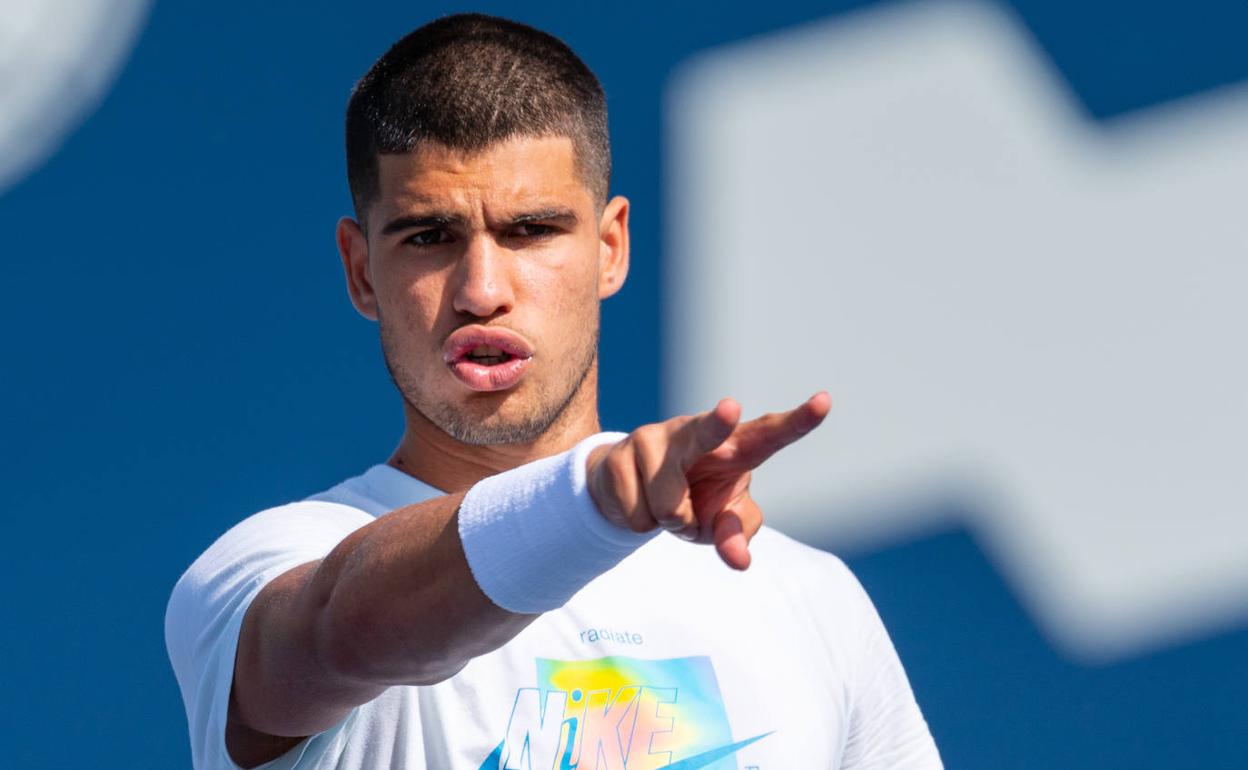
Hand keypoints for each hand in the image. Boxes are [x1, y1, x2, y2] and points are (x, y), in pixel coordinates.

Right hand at [585, 392, 830, 569]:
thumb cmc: (693, 502)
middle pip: (707, 431)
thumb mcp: (720, 523)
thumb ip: (736, 536)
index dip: (798, 421)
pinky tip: (639, 503)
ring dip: (669, 522)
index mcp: (733, 447)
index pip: (770, 434)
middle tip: (731, 408)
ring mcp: (653, 439)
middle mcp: (693, 433)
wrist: (629, 494)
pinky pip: (638, 513)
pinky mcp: (618, 455)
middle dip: (717, 424)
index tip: (825, 402)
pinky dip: (641, 523)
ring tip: (667, 508)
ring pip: (669, 504)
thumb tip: (740, 560)